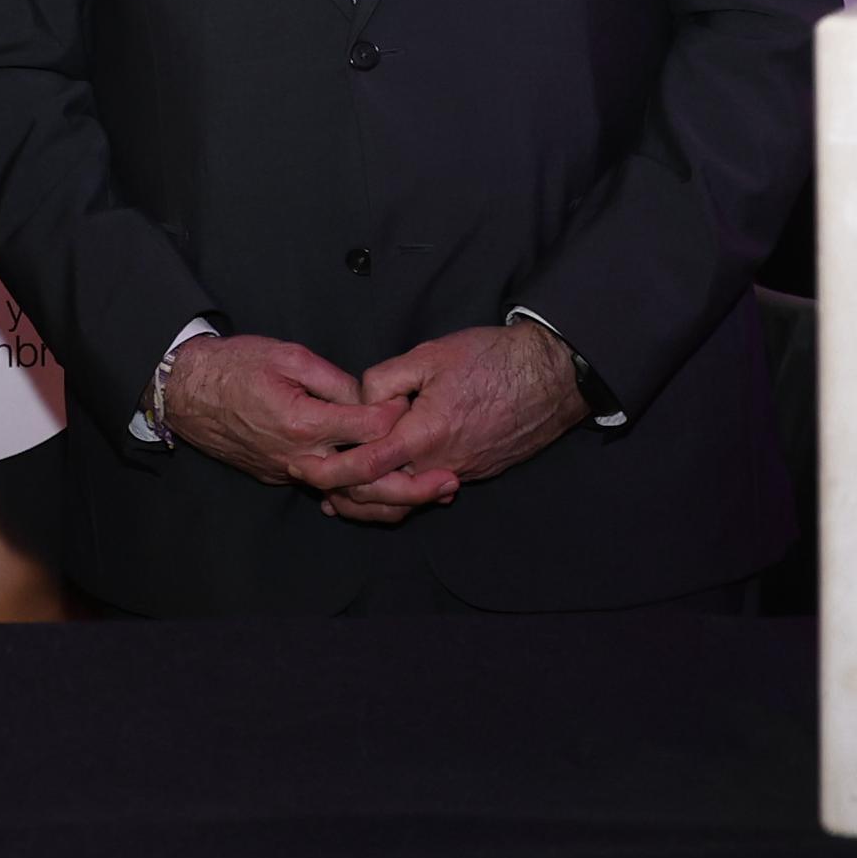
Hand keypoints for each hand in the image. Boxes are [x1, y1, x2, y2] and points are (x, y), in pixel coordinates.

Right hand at [154, 332, 401, 491]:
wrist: (185, 391)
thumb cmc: (234, 365)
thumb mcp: (289, 355)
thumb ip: (334, 380)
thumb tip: (370, 397)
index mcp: (303, 422)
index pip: (369, 429)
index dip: (398, 418)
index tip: (414, 407)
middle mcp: (298, 456)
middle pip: (365, 480)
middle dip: (411, 485)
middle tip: (446, 483)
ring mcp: (286, 472)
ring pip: (346, 496)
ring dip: (388, 501)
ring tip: (424, 496)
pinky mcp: (278, 477)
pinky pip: (323, 491)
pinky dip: (355, 494)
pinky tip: (383, 492)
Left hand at [334, 322, 591, 526]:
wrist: (552, 375)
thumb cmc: (492, 359)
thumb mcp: (429, 355)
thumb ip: (385, 380)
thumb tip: (363, 403)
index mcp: (425, 434)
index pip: (366, 464)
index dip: (331, 470)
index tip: (304, 467)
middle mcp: (442, 462)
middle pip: (382, 494)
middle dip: (344, 493)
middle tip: (312, 483)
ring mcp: (463, 471)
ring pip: (407, 499)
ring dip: (371, 501)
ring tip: (341, 497)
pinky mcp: (477, 471)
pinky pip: (432, 490)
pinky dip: (405, 493)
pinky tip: (389, 486)